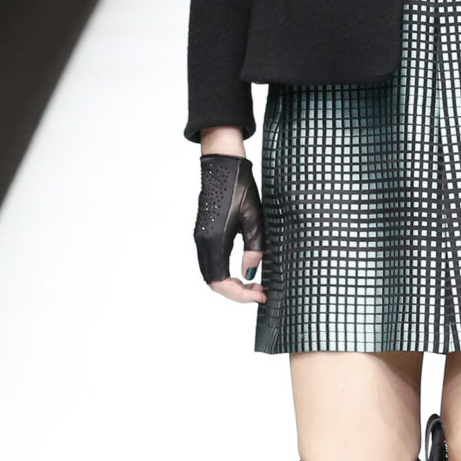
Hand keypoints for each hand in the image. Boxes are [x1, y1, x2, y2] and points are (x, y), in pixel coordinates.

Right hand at [195, 154, 265, 303]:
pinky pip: (209, 262)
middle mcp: (203, 241)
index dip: (240, 295)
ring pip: (210, 273)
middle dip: (236, 292)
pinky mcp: (202, 232)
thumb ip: (254, 249)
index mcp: (215, 239)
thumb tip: (250, 274)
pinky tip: (240, 270)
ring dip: (229, 283)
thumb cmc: (240, 187)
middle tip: (259, 291)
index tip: (260, 294)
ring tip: (253, 283)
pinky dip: (223, 273)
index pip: (221, 282)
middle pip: (213, 282)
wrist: (223, 165)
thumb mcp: (255, 219)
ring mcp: (200, 237)